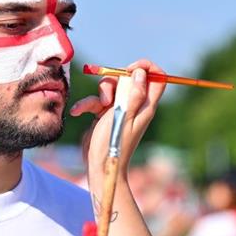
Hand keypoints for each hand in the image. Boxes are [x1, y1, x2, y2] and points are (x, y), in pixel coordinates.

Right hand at [70, 59, 166, 182]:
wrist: (100, 166)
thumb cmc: (114, 145)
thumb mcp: (124, 117)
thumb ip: (134, 95)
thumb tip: (141, 73)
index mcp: (146, 106)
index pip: (157, 78)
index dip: (146, 68)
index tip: (130, 69)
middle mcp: (135, 106)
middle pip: (130, 78)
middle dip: (116, 79)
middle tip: (109, 93)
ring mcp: (120, 110)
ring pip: (112, 87)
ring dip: (98, 93)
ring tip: (95, 108)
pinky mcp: (105, 114)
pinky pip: (97, 100)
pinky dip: (87, 104)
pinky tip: (78, 112)